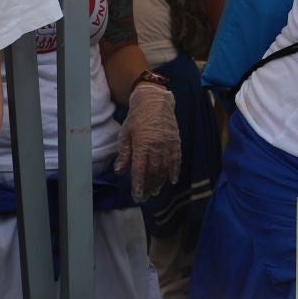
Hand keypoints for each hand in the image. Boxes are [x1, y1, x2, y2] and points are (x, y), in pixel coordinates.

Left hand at [117, 82, 182, 202]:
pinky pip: (177, 159)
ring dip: (160, 182)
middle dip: (149, 187)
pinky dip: (175, 171)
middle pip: (153, 172)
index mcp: (142, 144)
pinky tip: (172, 180)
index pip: (140, 170)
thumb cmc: (137, 117)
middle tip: (145, 197)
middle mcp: (157, 146)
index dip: (139, 185)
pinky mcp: (176, 141)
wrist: (155, 100)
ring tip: (155, 192)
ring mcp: (168, 144)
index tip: (137, 196)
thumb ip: (124, 153)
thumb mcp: (125, 133)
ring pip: (165, 168)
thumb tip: (120, 171)